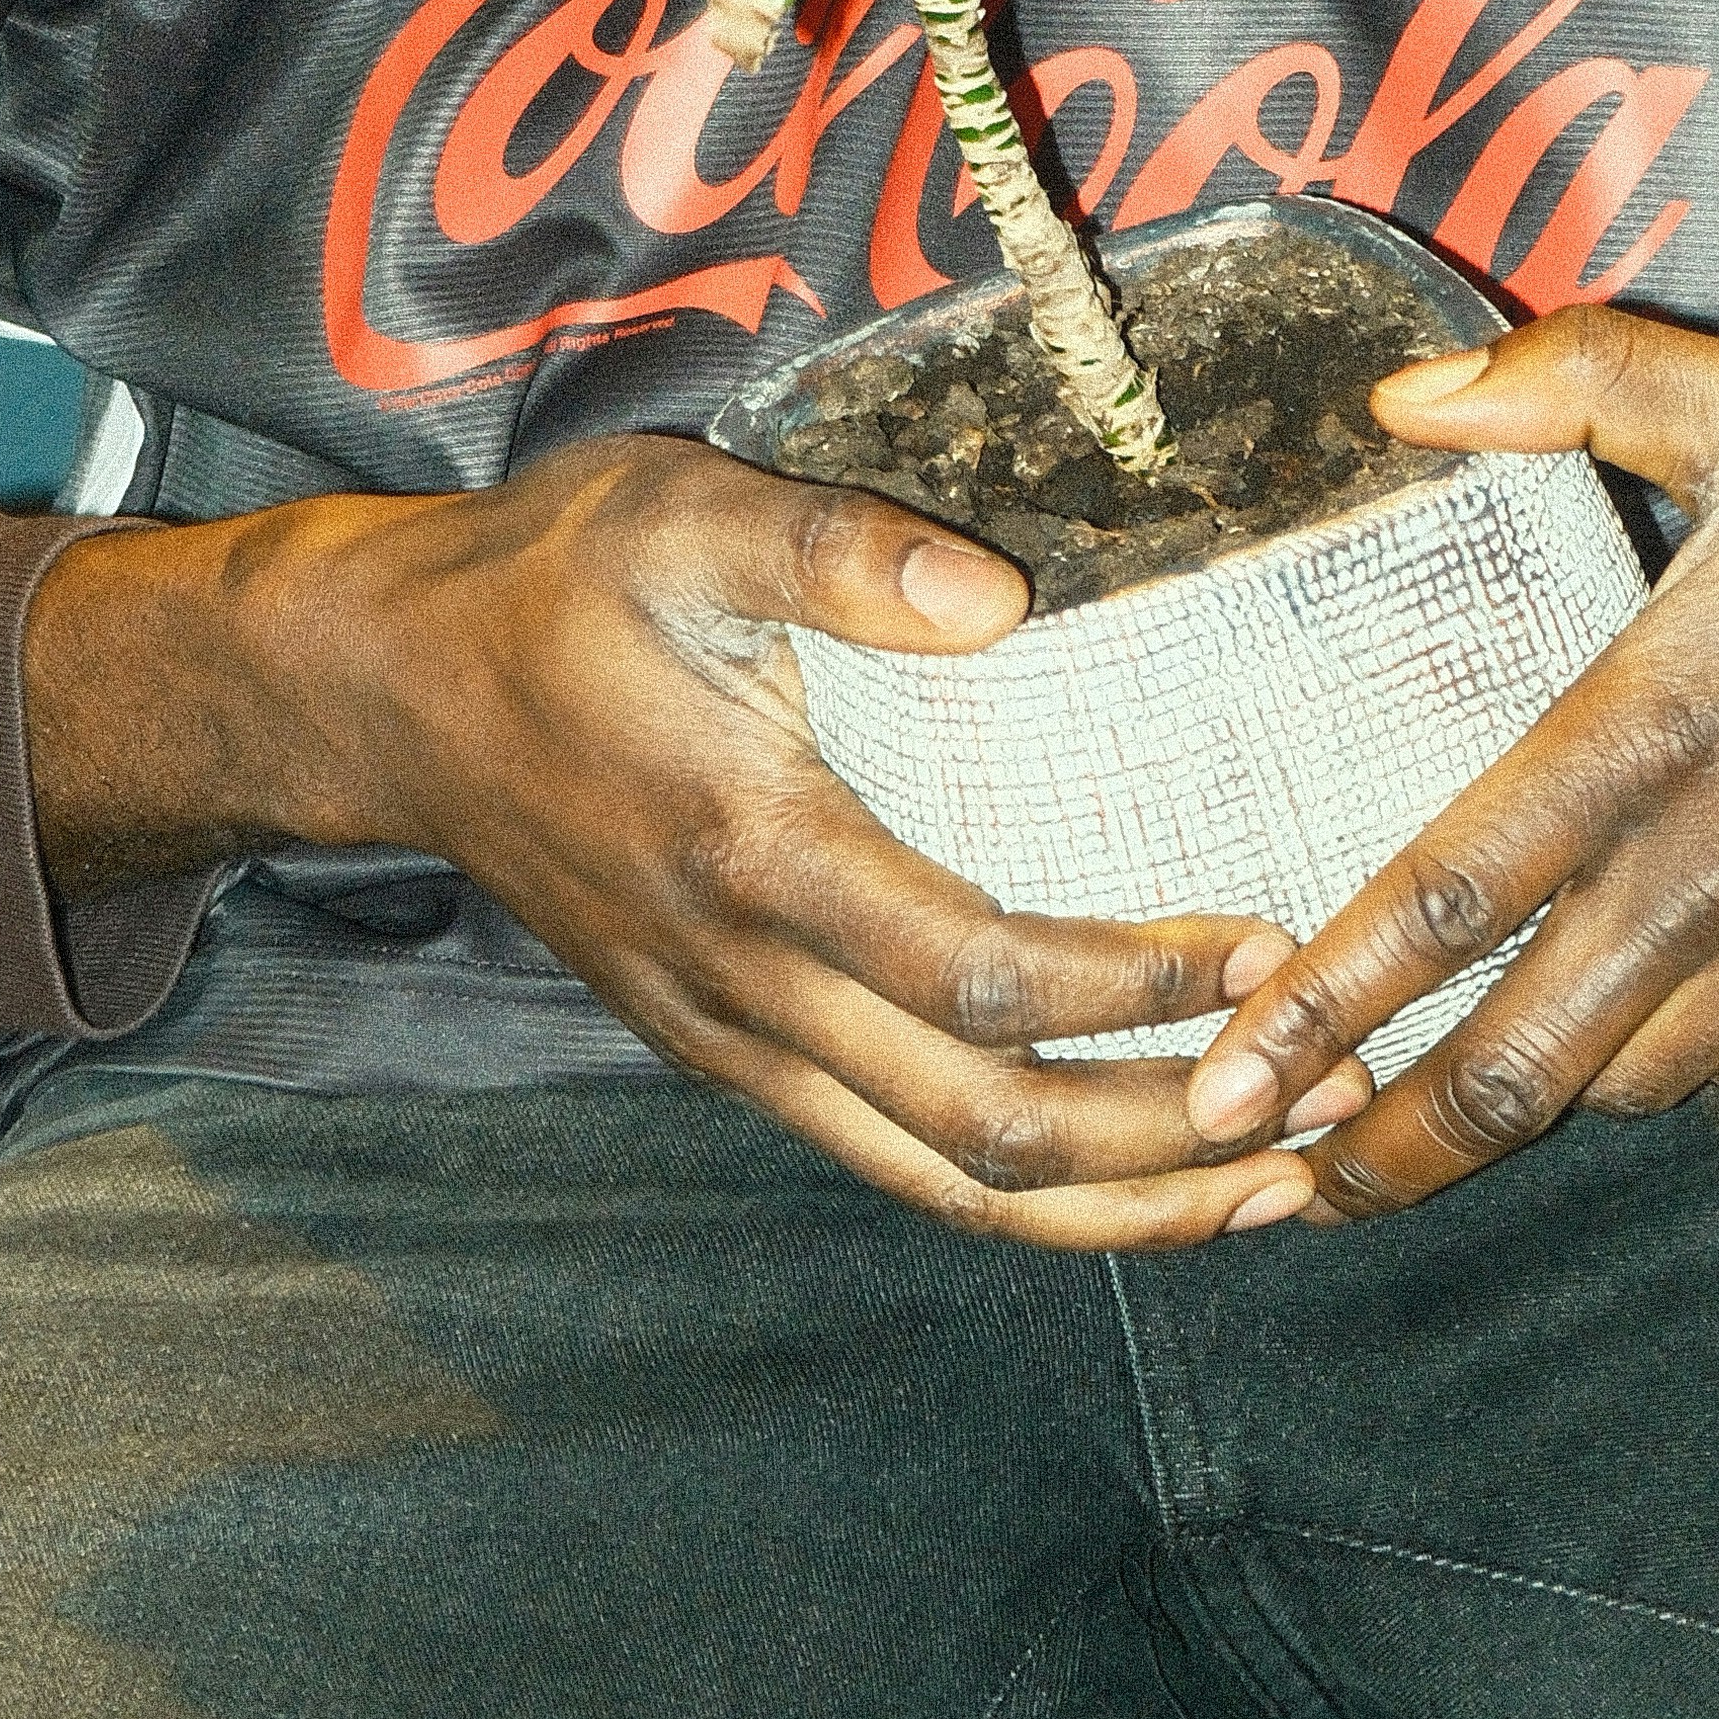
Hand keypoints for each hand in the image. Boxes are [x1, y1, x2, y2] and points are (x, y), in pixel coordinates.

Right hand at [20, 442, 1303, 1242]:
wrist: (384, 696)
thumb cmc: (547, 585)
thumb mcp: (677, 513)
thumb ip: (832, 550)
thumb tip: (998, 594)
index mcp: (754, 861)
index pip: (977, 982)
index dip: (1137, 991)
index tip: (1273, 946)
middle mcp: (746, 992)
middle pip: (984, 1139)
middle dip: (1175, 1142)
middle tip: (1333, 1101)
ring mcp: (737, 1044)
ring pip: (946, 1188)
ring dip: (1122, 1206)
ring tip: (1282, 1183)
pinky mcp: (737, 1056)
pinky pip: (902, 1163)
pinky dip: (1035, 1192)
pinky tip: (1145, 1173)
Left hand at [1176, 317, 1718, 1224]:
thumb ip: (1573, 384)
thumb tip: (1402, 391)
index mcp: (1661, 723)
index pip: (1453, 892)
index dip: (1330, 1004)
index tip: (1235, 1081)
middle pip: (1521, 1056)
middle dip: (1388, 1145)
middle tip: (1281, 1190)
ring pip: (1630, 1079)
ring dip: (1534, 1106)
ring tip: (1432, 1130)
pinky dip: (1674, 1072)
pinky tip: (1631, 1057)